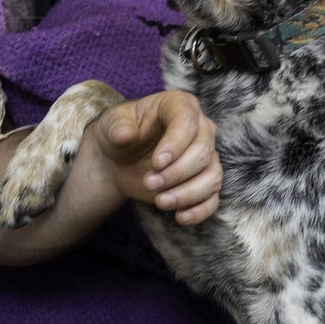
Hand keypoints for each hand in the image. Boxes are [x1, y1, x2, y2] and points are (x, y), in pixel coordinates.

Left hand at [91, 90, 220, 224]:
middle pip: (203, 152)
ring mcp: (206, 157)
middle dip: (176, 172)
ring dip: (187, 193)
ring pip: (212, 176)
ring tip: (160, 201)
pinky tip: (180, 217)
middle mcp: (200, 129)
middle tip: (149, 183)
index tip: (156, 163)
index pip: (188, 122)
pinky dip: (200, 210)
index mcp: (179, 106)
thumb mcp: (111, 125)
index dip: (176, 144)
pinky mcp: (204, 182)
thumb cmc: (119, 134)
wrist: (120, 158)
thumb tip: (126, 135)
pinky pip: (213, 199)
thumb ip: (117, 128)